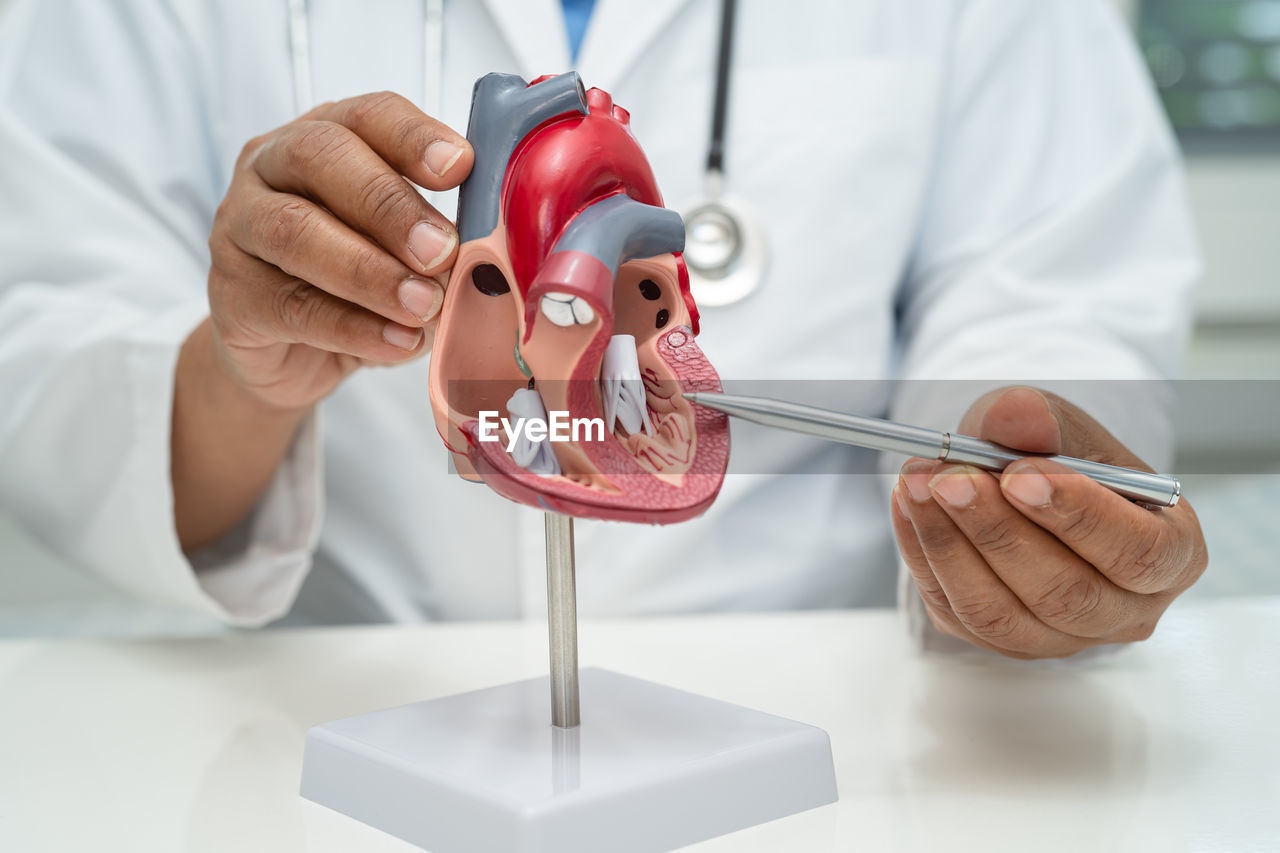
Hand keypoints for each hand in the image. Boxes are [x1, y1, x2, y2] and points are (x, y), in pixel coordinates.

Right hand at [204, 91, 473, 411]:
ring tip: (425, 304)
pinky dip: (353, 327)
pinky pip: (291, 306)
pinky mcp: (231, 293)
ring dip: (370, 271)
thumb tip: (484, 259)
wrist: (291, 356)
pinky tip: (399, 341)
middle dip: (390, 205)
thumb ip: (434, 239)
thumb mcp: (401, 251)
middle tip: (442, 250)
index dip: (414, 137)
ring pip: (296, 232)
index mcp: (325, 138)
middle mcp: (273, 168)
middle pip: (321, 158)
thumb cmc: (356, 284)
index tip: (461, 168)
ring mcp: (240, 227)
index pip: (367, 116)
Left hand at [891, 386, 1207, 658]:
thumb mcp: (1058, 424)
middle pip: (1065, 593)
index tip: (1017, 475)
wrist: (1025, 485)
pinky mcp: (1006, 642)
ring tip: (915, 484)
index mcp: (1173, 555)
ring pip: (1001, 613)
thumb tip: (1017, 415)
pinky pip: (958, 613)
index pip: (1137, 552)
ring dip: (948, 545)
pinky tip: (906, 506)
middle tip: (948, 479)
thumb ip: (1042, 419)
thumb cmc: (1060, 458)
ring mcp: (1065, 638)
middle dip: (997, 532)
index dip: (1077, 515)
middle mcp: (1128, 610)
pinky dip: (924, 556)